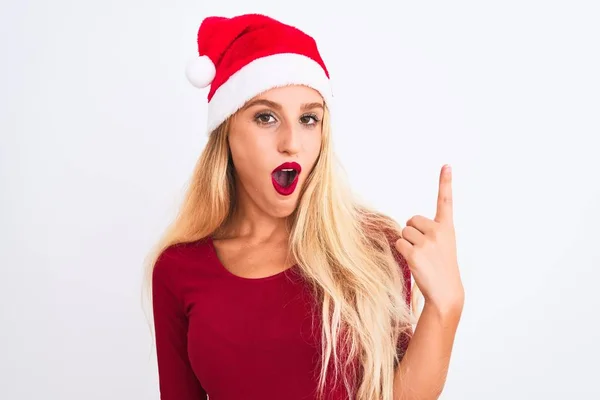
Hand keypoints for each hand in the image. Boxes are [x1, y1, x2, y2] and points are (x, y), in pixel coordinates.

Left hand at [395, 165, 463, 313]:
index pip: (445, 201)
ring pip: (403, 233)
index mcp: (447, 228)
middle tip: (424, 250)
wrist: (446, 293)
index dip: (445, 182)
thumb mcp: (443, 245)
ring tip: (421, 258)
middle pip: (411, 221)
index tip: (446, 165)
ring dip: (407, 244)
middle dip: (412, 233)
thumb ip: (430, 231)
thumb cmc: (441, 268)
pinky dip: (402, 252)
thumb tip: (406, 227)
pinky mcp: (414, 253)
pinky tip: (415, 262)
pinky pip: (398, 244)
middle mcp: (438, 231)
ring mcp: (426, 242)